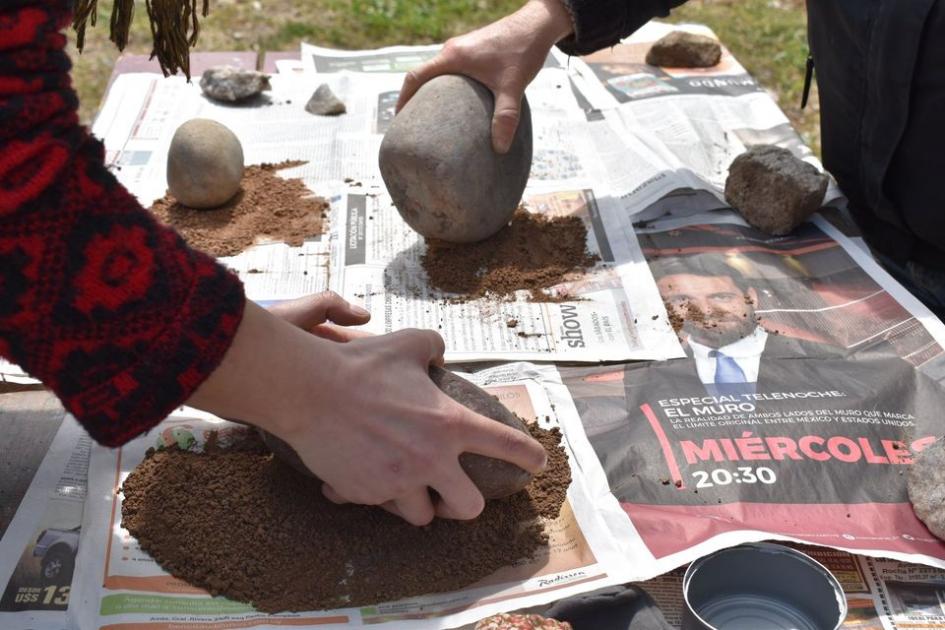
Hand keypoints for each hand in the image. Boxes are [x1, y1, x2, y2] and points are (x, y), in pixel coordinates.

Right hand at [188, 298, 547, 526]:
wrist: (311, 390)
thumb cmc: (362, 365)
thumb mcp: (408, 344)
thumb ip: (433, 346)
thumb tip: (441, 351)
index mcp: (450, 424)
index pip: (504, 445)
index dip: (528, 455)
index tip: (537, 462)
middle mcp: (431, 460)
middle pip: (469, 508)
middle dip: (465, 505)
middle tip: (453, 494)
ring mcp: (398, 482)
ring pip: (421, 516)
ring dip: (417, 503)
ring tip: (405, 486)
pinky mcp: (367, 494)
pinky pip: (375, 505)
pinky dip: (370, 494)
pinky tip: (357, 476)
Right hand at [396, 0, 572, 152]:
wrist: (538, 24)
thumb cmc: (523, 50)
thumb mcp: (513, 86)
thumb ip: (505, 117)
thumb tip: (499, 148)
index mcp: (453, 57)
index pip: (415, 76)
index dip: (403, 98)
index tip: (398, 119)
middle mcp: (452, 50)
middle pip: (423, 75)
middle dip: (415, 99)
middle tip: (414, 124)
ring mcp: (462, 48)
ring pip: (438, 72)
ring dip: (431, 92)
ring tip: (433, 118)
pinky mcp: (473, 50)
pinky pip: (451, 70)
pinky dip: (446, 86)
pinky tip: (458, 103)